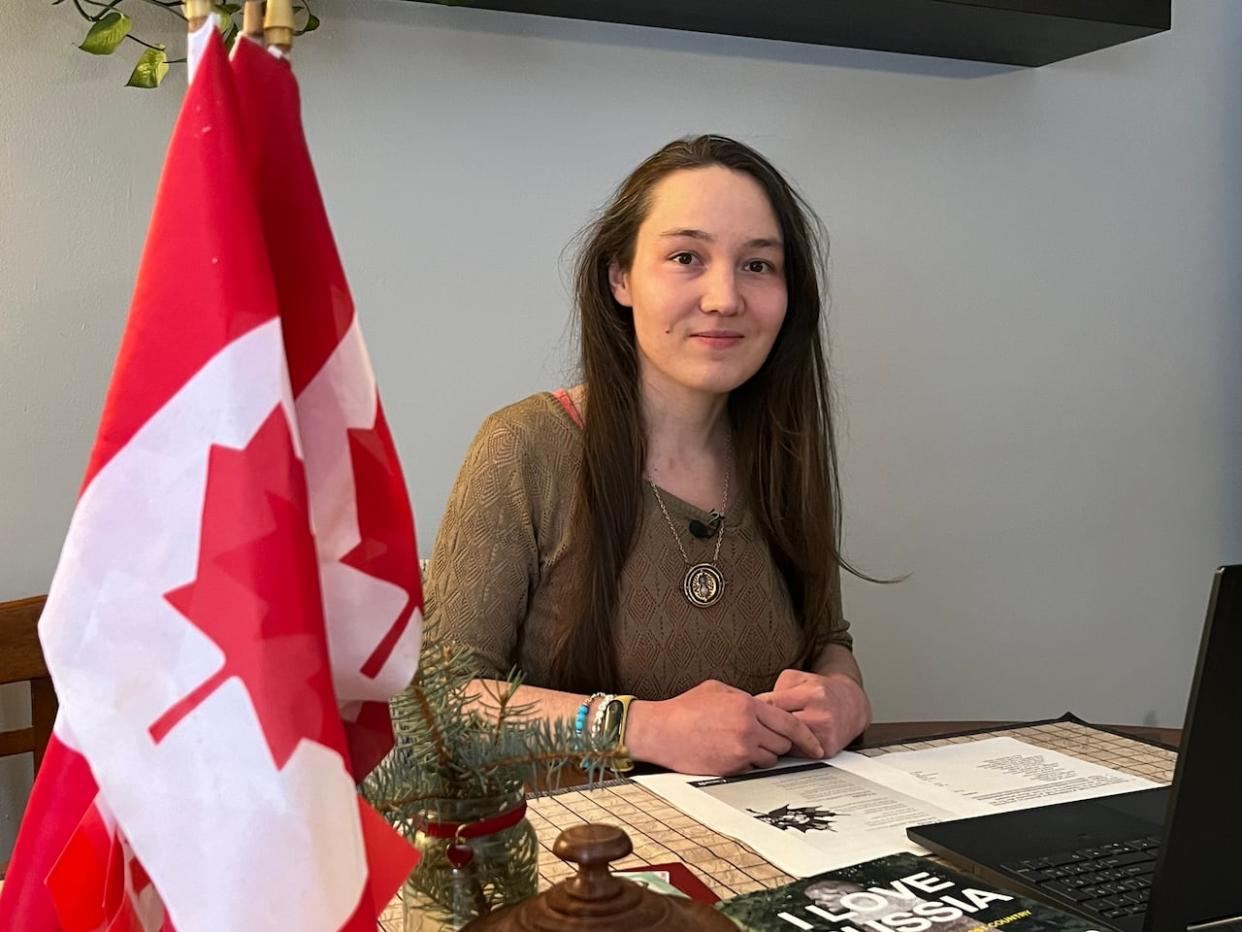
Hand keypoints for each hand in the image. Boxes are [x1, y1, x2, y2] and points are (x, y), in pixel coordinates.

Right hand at [625, 679, 824, 775]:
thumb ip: (745, 698)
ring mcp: (739, 751)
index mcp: (748, 706)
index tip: (817, 746)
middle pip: (783, 743)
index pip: (790, 723)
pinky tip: (726, 751)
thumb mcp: (718, 690)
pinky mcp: (729, 768)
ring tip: (739, 742)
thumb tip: (765, 707)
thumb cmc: (685, 709)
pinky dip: (745, 762)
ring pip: (769, 759)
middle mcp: (747, 729)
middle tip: (760, 736)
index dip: (807, 736)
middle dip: (777, 742)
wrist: (660, 731)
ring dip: (762, 753)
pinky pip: (750, 769)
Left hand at [756, 669, 870, 758]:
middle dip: (764, 725)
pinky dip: (789, 748)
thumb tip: (757, 702)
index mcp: (812, 694)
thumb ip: (778, 687)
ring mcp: (824, 735)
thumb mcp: (799, 678)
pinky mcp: (826, 750)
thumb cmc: (822, 691)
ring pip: (786, 742)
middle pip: (779, 726)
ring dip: (775, 738)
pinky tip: (785, 739)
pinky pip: (798, 753)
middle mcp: (820, 715)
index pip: (774, 704)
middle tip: (753, 724)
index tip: (746, 711)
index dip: (756, 708)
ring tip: (769, 732)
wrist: (851, 705)